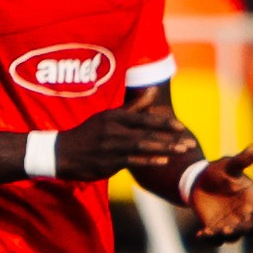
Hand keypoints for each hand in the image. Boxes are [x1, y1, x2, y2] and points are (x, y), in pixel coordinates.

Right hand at [52, 107, 198, 180]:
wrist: (62, 153)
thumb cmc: (90, 133)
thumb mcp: (109, 116)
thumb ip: (134, 106)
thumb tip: (153, 91)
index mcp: (114, 117)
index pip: (143, 118)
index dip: (163, 122)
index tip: (181, 127)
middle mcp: (113, 129)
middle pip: (147, 132)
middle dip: (170, 137)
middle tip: (190, 142)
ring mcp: (111, 146)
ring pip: (142, 146)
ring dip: (164, 148)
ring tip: (182, 150)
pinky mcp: (108, 162)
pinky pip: (132, 160)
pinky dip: (148, 160)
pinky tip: (163, 161)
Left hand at [185, 145, 252, 240]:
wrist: (199, 180)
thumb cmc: (219, 171)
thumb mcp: (229, 165)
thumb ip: (241, 160)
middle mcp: (245, 216)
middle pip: (248, 229)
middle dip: (241, 230)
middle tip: (229, 230)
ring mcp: (231, 224)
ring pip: (232, 236)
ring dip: (225, 236)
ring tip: (214, 231)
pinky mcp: (215, 228)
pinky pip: (215, 238)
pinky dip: (209, 238)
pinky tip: (200, 234)